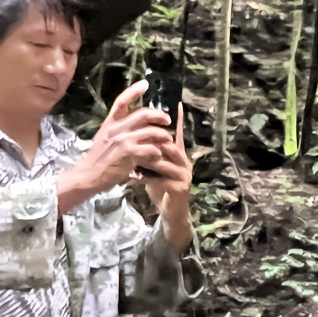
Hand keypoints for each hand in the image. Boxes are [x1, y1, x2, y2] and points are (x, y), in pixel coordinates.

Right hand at [56, 81, 175, 213]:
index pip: (122, 101)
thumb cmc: (98, 158)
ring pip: (151, 131)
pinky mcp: (128, 153)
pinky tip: (158, 154)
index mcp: (110, 122)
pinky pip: (150, 148)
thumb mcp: (105, 137)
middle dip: (159, 115)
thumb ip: (119, 128)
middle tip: (167, 120)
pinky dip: (157, 151)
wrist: (88, 175)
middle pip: (143, 113)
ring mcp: (122, 139)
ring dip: (163, 135)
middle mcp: (116, 127)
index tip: (145, 84)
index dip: (134, 91)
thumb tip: (137, 122)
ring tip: (168, 139)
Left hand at [139, 104, 195, 253]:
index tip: (176, 104)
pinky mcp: (180, 188)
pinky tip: (135, 178)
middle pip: (169, 145)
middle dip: (151, 141)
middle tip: (134, 137)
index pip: (177, 133)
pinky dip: (146, 178)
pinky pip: (161, 179)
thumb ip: (151, 152)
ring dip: (146, 160)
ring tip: (132, 158)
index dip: (177, 120)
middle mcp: (185, 161)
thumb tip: (139, 135)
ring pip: (164, 161)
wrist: (169, 212)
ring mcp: (184, 175)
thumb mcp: (155, 167)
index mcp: (179, 154)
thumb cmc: (160, 188)